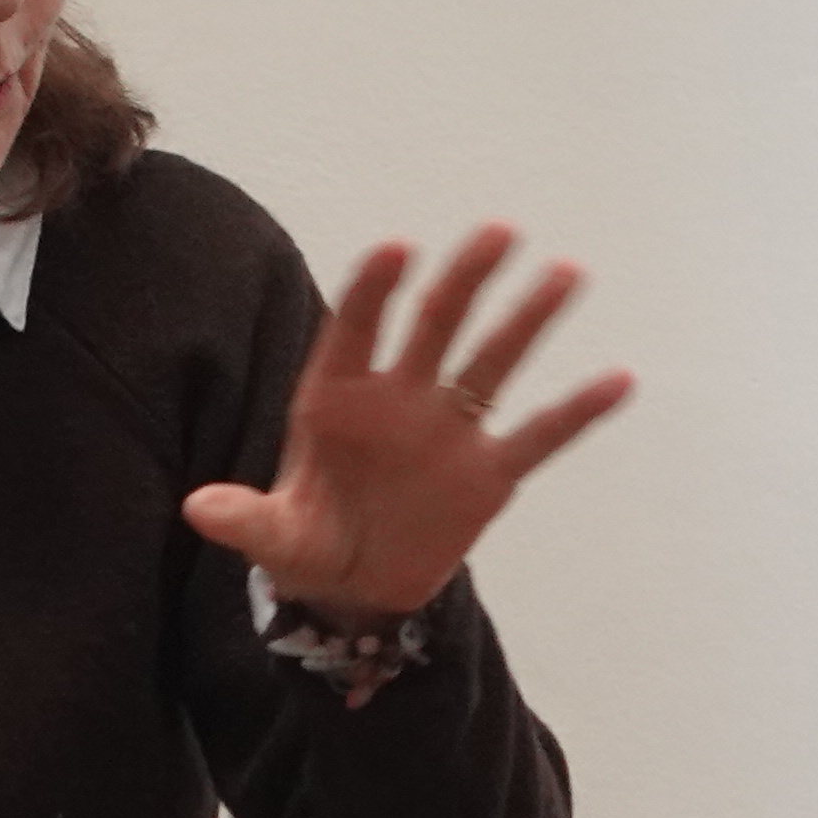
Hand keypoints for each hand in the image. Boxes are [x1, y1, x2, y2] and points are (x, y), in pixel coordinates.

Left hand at [183, 224, 632, 624]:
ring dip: (528, 318)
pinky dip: (577, 411)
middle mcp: (399, 397)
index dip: (374, 290)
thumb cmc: (309, 541)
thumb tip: (199, 509)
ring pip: (492, 361)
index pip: (356, 328)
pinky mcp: (489, 471)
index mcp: (337, 397)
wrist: (358, 584)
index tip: (398, 248)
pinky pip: (539, 435)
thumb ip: (245, 520)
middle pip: (436, 324)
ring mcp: (448, 429)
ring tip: (567, 272)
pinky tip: (618, 379)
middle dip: (465, 278)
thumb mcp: (275, 538)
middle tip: (499, 232)